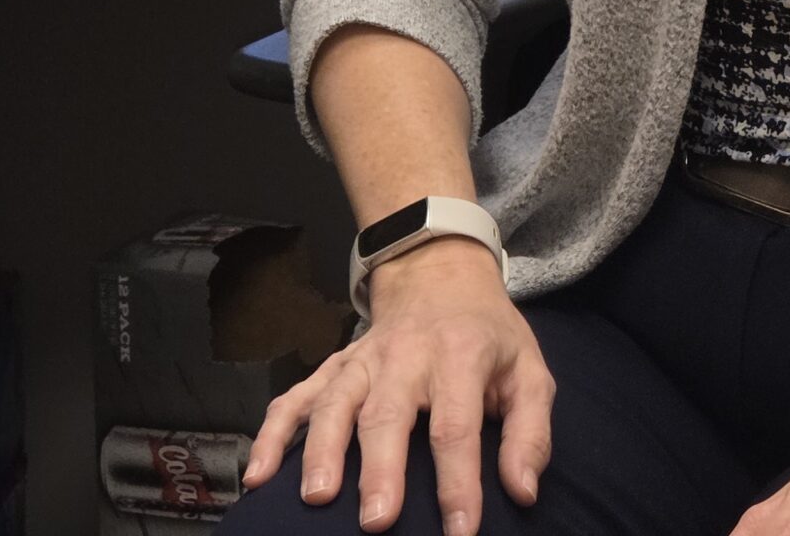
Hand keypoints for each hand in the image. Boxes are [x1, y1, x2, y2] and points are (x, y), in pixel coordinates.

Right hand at [242, 240, 552, 535]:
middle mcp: (406, 356)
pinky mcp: (331, 367)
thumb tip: (523, 491)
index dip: (459, 482)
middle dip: (381, 469)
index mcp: (462, 356)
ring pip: (335, 404)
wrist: (442, 278)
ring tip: (317, 498)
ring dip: (323, 451)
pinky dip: (273, 434)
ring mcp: (361, 360)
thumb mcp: (529, 372)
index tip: (460, 531)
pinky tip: (258, 474)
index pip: (458, 426)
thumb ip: (530, 432)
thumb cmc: (489, 337)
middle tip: (377, 521)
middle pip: (388, 414)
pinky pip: (295, 398)